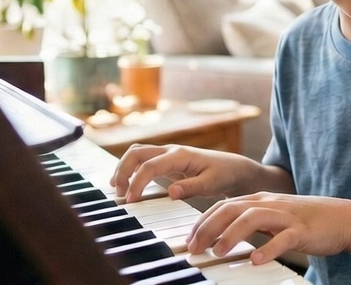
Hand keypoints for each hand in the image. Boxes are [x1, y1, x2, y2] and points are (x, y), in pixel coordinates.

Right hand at [109, 143, 261, 202]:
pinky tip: (125, 185)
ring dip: (123, 168)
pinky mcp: (166, 161)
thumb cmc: (223, 174)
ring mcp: (166, 154)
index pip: (149, 166)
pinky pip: (142, 160)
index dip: (136, 182)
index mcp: (180, 155)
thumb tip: (171, 192)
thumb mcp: (212, 183)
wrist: (233, 168)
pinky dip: (130, 169)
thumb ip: (192, 187)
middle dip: (122, 171)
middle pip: (136, 153)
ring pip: (136, 153)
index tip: (130, 201)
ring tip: (118, 189)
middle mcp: (170, 150)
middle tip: (119, 194)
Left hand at [187, 192, 350, 264]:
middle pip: (232, 209)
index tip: (189, 240)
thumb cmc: (304, 221)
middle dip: (209, 228)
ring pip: (254, 218)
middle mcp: (270, 204)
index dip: (203, 222)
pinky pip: (283, 239)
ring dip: (232, 235)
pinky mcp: (302, 230)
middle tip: (194, 248)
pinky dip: (268, 249)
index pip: (224, 206)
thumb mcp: (272, 217)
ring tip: (218, 252)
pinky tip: (256, 260)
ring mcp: (286, 216)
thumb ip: (249, 223)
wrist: (342, 218)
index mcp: (260, 200)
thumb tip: (221, 238)